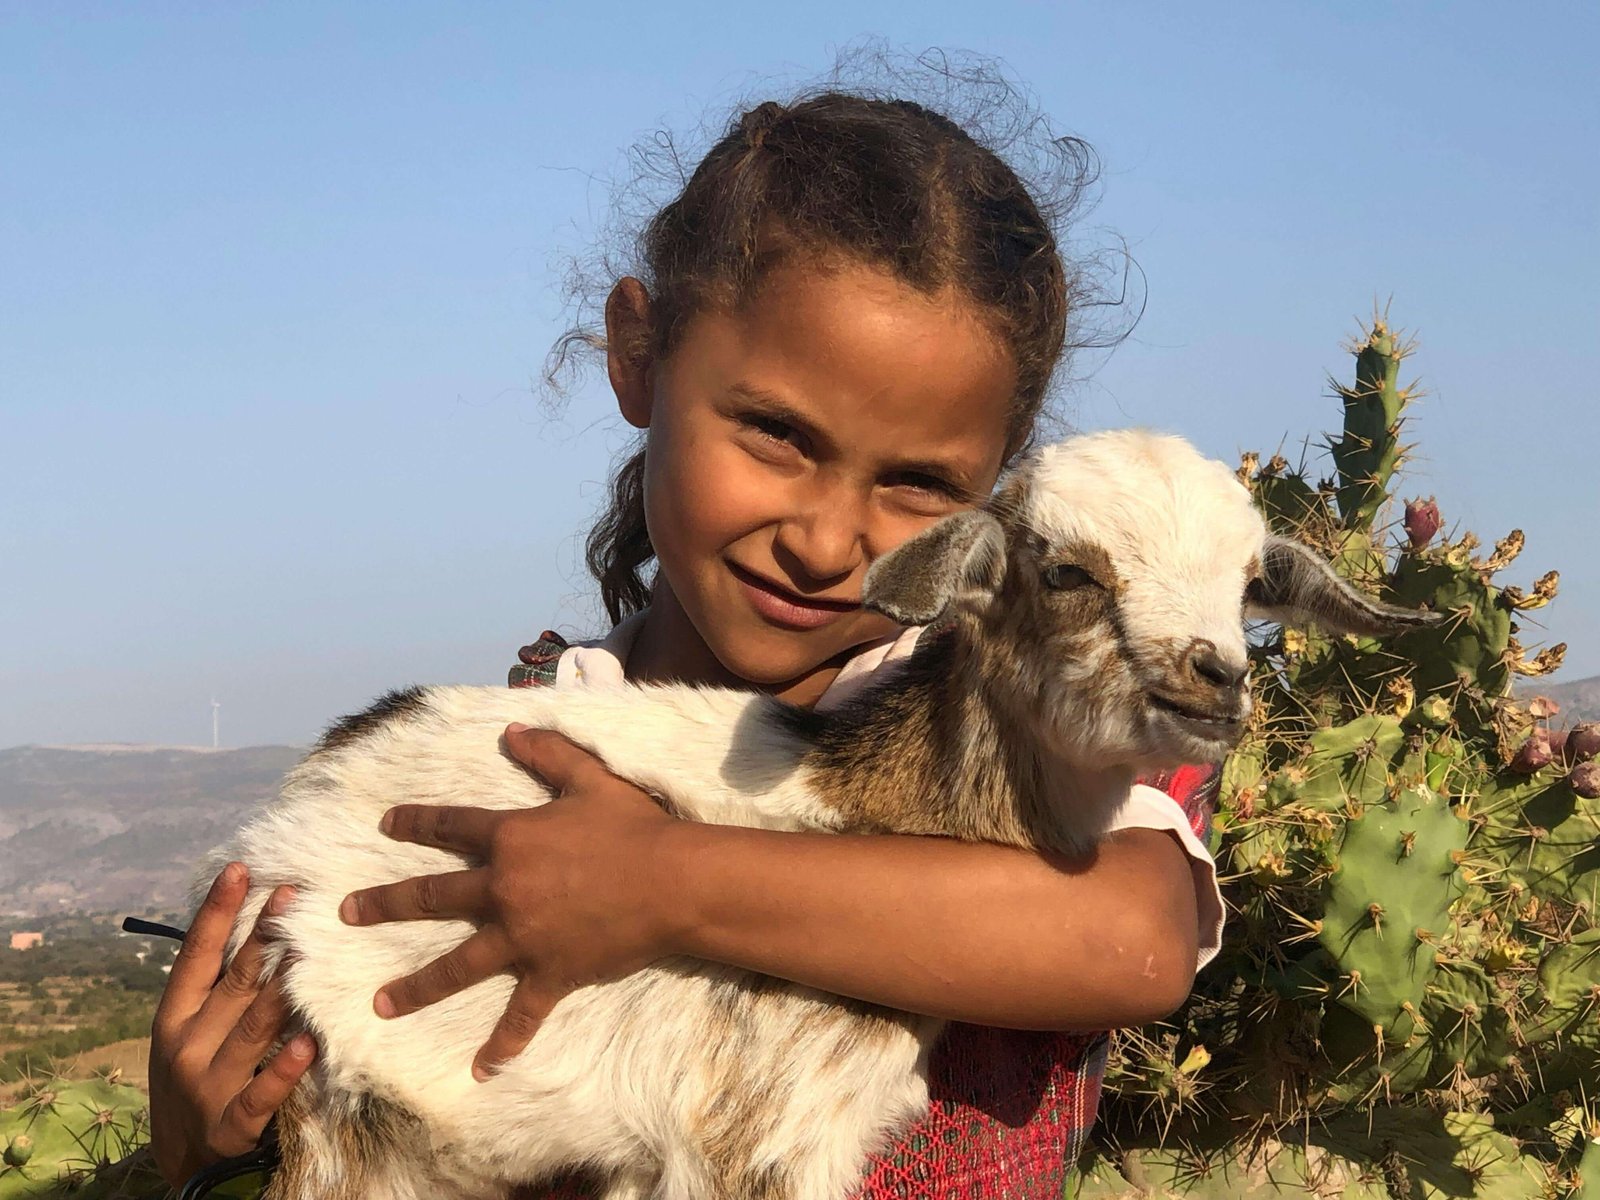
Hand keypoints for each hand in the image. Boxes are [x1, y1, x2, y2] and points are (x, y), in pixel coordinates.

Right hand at [148, 864, 316, 1186]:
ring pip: (254, 1028)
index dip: (217, 911)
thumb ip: (216, 985)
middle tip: (293, 895)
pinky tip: (310, 1043)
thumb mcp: (189, 1029)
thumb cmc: (195, 1074)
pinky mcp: (231, 1125)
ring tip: (307, 952)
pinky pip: (263, 1092)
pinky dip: (286, 1068)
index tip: (240, 869)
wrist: (180, 1159)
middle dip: (263, 937)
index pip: (196, 955)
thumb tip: (255, 920)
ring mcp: (208, 1085)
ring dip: (282, 989)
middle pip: (234, 983)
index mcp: (175, 1015)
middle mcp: (188, 1044)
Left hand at [339, 725, 684, 1079]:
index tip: (385, 825)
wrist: (671, 882)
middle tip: (347, 913)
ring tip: (380, 1003)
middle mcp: (503, 890)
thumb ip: (549, 753)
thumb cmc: (633, 827)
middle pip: (433, 897)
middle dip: (385, 904)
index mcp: (511, 839)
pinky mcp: (549, 974)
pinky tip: (481, 1071)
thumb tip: (512, 729)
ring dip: (416, 987)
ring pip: (456, 965)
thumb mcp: (590, 779)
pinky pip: (520, 1016)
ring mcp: (522, 938)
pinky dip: (502, 1045)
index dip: (416, 822)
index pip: (451, 827)